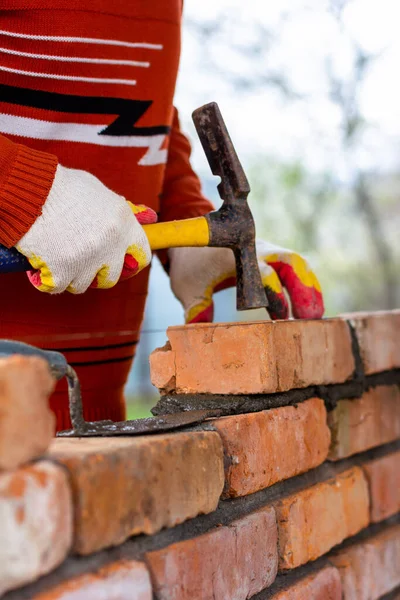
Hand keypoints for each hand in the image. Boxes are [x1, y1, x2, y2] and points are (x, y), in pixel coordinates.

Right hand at [17, 165, 156, 293]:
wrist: (30, 189)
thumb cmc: (63, 187)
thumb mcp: (100, 192)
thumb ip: (123, 210)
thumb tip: (149, 217)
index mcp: (124, 223)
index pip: (142, 255)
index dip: (130, 261)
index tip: (121, 262)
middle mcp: (111, 244)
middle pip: (112, 277)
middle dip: (97, 272)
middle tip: (81, 260)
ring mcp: (87, 260)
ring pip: (82, 284)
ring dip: (69, 275)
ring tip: (57, 255)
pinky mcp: (62, 271)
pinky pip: (57, 287)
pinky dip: (46, 278)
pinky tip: (41, 263)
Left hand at [168, 240, 323, 322]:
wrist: (193, 235)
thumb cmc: (190, 265)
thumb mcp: (187, 287)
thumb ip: (196, 308)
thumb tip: (199, 331)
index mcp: (235, 254)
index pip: (261, 271)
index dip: (274, 294)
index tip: (281, 318)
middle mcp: (256, 249)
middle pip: (289, 262)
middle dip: (302, 289)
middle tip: (311, 318)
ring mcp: (268, 251)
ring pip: (297, 264)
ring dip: (309, 288)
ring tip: (317, 316)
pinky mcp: (273, 256)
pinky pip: (296, 267)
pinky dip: (306, 285)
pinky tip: (312, 308)